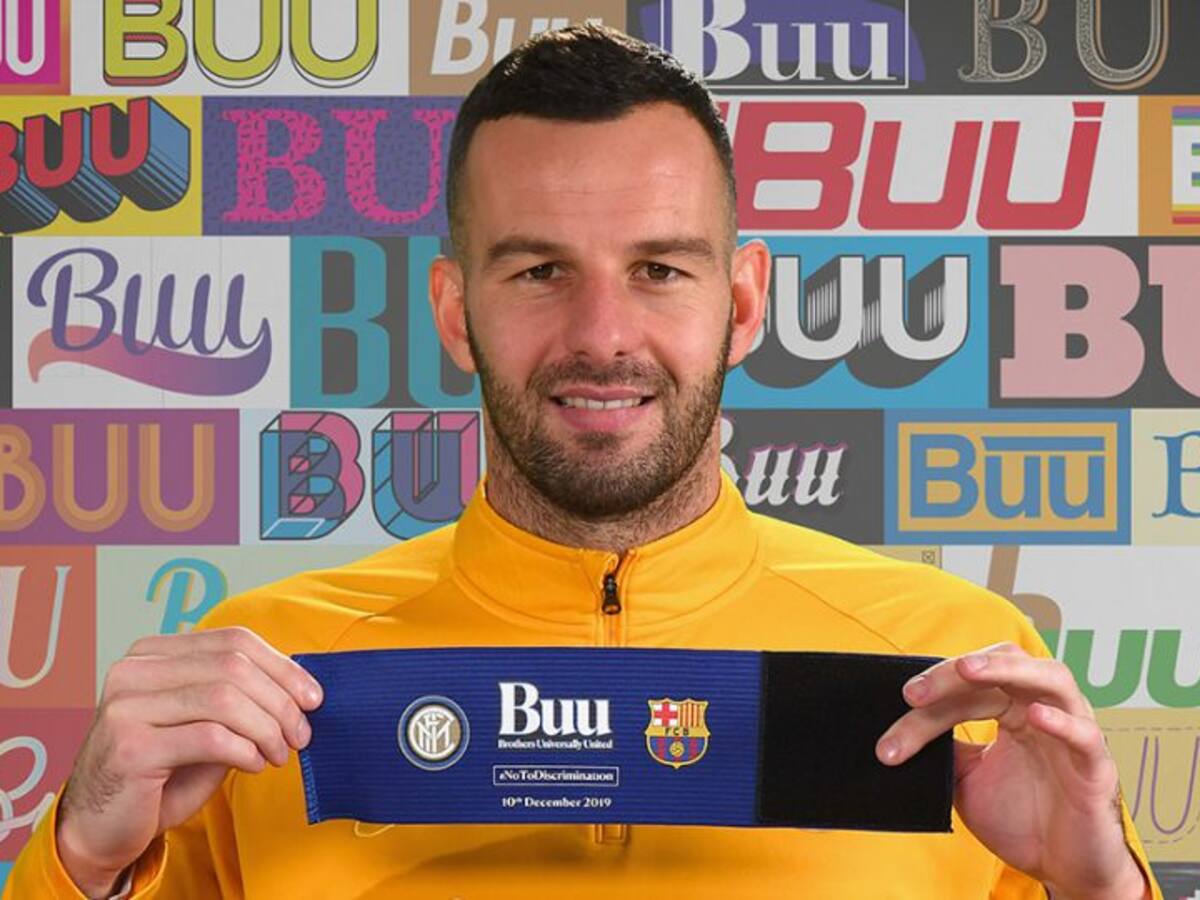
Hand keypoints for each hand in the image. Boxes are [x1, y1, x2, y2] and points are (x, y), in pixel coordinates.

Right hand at [56, 627, 322, 896]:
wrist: (101, 827)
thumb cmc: (162, 773)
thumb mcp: (204, 724)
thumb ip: (239, 697)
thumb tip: (302, 687)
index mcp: (153, 653)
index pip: (234, 640)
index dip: (283, 667)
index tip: (313, 699)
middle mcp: (133, 670)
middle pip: (233, 666)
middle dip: (280, 702)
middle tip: (301, 735)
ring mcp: (126, 706)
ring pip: (225, 699)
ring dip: (267, 729)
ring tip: (279, 754)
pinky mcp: (130, 747)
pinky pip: (210, 738)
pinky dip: (245, 751)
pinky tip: (254, 765)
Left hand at [876, 643, 1147, 899]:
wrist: (1061, 870)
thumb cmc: (1020, 818)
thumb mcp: (965, 778)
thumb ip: (942, 749)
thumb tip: (896, 729)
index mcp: (1012, 709)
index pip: (968, 686)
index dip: (932, 691)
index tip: (899, 704)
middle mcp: (1043, 709)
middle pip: (1002, 667)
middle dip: (954, 674)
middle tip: (913, 693)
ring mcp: (1073, 733)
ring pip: (1050, 678)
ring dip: (1006, 670)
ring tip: (967, 670)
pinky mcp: (1096, 768)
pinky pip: (1085, 735)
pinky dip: (1062, 722)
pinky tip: (1036, 717)